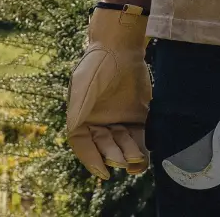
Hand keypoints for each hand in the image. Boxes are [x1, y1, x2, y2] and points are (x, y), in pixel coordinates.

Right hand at [66, 4, 150, 179]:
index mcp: (84, 118)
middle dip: (113, 156)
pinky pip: (141, 140)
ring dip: (129, 157)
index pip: (85, 145)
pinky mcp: (139, 117)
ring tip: (135, 158)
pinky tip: (145, 157)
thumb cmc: (96, 64)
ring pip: (124, 148)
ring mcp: (121, 121)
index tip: (103, 172)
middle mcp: (102, 123)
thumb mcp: (82, 87)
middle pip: (106, 149)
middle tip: (122, 159)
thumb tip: (74, 138)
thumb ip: (77, 113)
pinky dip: (144, 151)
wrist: (120, 45)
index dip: (91, 161)